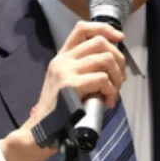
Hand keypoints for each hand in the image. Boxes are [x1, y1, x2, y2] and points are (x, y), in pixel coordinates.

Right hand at [0, 21, 126, 160]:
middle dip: (118, 58)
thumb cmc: (59, 112)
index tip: (119, 37)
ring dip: (117, 77)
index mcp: (62, 57)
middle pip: (100, 42)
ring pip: (105, 58)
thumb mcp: (67, 83)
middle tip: (119, 79)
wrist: (40, 132)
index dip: (104, 28)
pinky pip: (102, 79)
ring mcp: (65, 72)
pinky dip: (111, 90)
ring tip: (113, 92)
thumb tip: (114, 64)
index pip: (82, 28)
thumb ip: (85, 70)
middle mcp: (62, 61)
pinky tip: (108, 102)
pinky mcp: (70, 86)